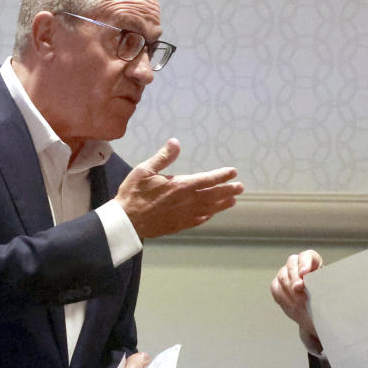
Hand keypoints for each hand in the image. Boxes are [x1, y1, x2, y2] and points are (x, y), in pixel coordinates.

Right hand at [116, 138, 242, 238]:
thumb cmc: (134, 194)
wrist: (127, 221)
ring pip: (209, 209)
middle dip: (228, 190)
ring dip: (222, 204)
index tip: (233, 172)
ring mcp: (184, 215)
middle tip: (240, 187)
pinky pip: (199, 220)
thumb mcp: (145, 170)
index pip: (208, 179)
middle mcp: (187, 201)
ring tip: (233, 200)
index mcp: (181, 186)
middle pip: (214, 195)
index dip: (222, 175)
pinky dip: (208, 215)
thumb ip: (163, 157)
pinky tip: (211, 213)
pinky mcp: (179, 225)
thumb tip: (176, 142)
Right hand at [270, 250, 322, 350]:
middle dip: (295, 277)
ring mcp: (286, 274)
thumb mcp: (329, 291)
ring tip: (298, 301)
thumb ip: (324, 285)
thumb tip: (324, 285)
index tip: (304, 274)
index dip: (305, 263)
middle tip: (298, 288)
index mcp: (313, 261)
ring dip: (289, 288)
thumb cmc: (327, 300)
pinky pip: (276, 288)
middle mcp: (298, 264)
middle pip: (292, 263)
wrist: (317, 314)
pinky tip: (291, 304)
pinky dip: (283, 296)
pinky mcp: (278, 285)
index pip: (307, 256)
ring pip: (282, 276)